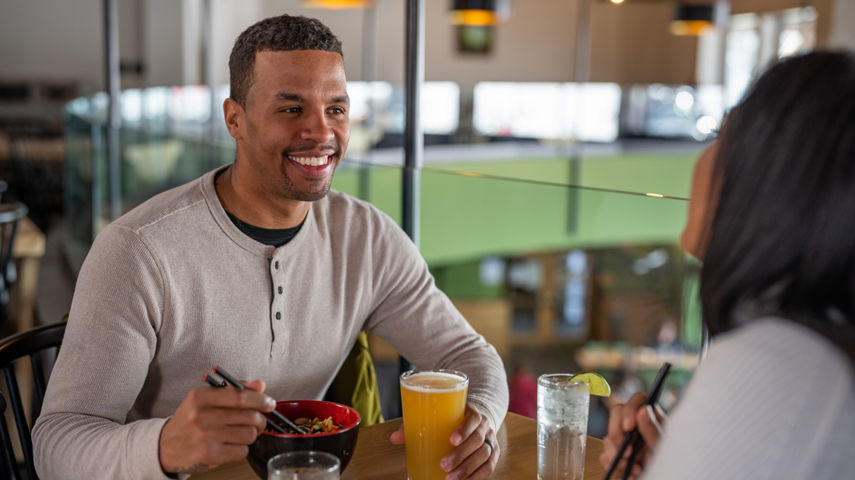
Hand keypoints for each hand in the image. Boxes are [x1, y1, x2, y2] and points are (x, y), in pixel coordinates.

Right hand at [158, 379, 275, 474]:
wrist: (165, 446)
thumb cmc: (190, 420)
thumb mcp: (206, 399)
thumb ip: (234, 390)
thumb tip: (261, 385)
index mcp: (200, 397)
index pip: (240, 396)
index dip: (260, 399)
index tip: (270, 403)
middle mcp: (202, 415)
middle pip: (249, 416)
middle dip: (260, 419)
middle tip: (259, 421)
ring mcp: (205, 436)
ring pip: (249, 434)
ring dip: (251, 435)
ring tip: (242, 433)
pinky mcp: (209, 455)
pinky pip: (242, 451)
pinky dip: (242, 448)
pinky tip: (232, 445)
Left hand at [390, 404, 498, 479]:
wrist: (475, 419)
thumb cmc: (452, 419)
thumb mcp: (438, 417)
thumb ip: (417, 425)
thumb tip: (394, 438)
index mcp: (473, 413)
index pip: (473, 420)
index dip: (464, 430)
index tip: (450, 440)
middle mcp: (485, 427)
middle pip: (478, 441)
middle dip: (461, 455)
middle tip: (443, 465)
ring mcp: (491, 441)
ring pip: (484, 456)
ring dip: (468, 470)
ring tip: (450, 479)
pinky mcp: (493, 454)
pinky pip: (489, 468)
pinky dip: (477, 477)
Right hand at [599, 392, 665, 479]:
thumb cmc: (671, 465)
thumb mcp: (663, 448)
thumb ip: (653, 430)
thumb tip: (643, 410)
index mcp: (652, 418)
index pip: (637, 401)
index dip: (629, 410)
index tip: (628, 427)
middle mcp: (636, 426)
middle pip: (616, 415)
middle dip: (617, 435)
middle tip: (627, 453)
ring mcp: (625, 439)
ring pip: (608, 437)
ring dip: (617, 455)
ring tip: (635, 470)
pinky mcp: (616, 453)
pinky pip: (605, 455)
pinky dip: (614, 466)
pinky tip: (627, 473)